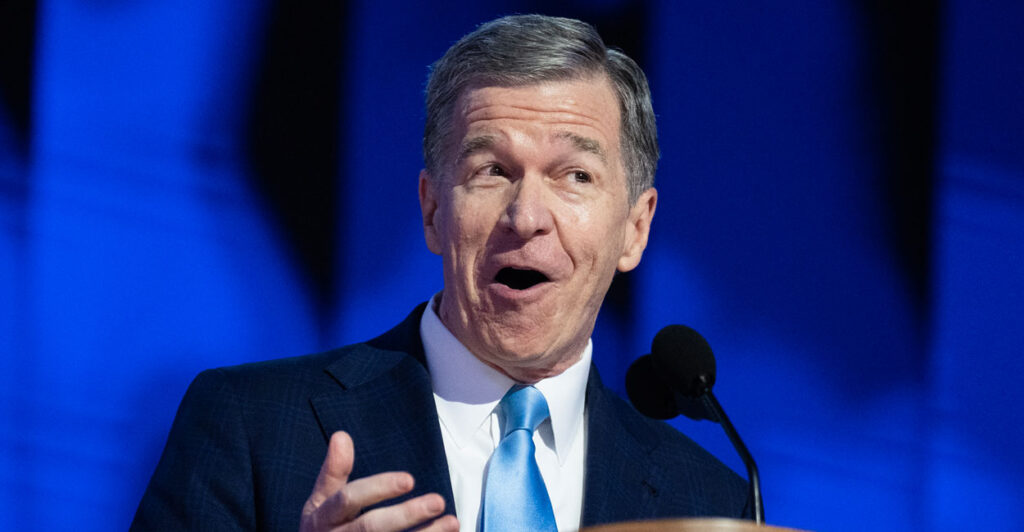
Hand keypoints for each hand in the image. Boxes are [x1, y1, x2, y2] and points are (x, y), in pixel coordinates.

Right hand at [301, 431, 458, 531]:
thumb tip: (341, 435)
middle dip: (406, 515)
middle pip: (371, 527)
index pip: (349, 499)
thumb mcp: (321, 500)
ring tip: (452, 522)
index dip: (378, 488)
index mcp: (323, 516)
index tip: (409, 479)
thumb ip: (333, 471)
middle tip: (438, 501)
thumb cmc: (324, 526)